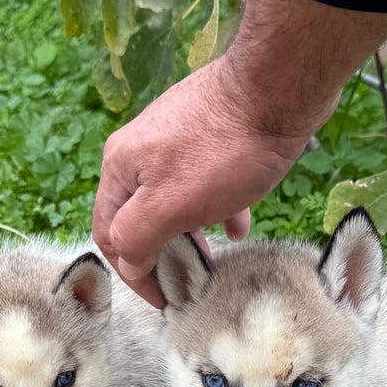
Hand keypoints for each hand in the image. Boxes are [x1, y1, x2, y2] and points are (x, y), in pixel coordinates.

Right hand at [92, 53, 314, 305]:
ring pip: (174, 202)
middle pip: (140, 217)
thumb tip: (127, 264)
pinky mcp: (209, 134)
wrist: (277, 87)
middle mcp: (140, 151)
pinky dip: (217, 209)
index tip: (164, 298)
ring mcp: (175, 140)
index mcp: (120, 167)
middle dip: (163, 253)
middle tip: (190, 283)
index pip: (109, 234)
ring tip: (214, 257)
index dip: (133, 273)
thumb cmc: (224, 150)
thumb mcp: (171, 205)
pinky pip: (203, 183)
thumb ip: (137, 237)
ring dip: (190, 233)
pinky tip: (239, 224)